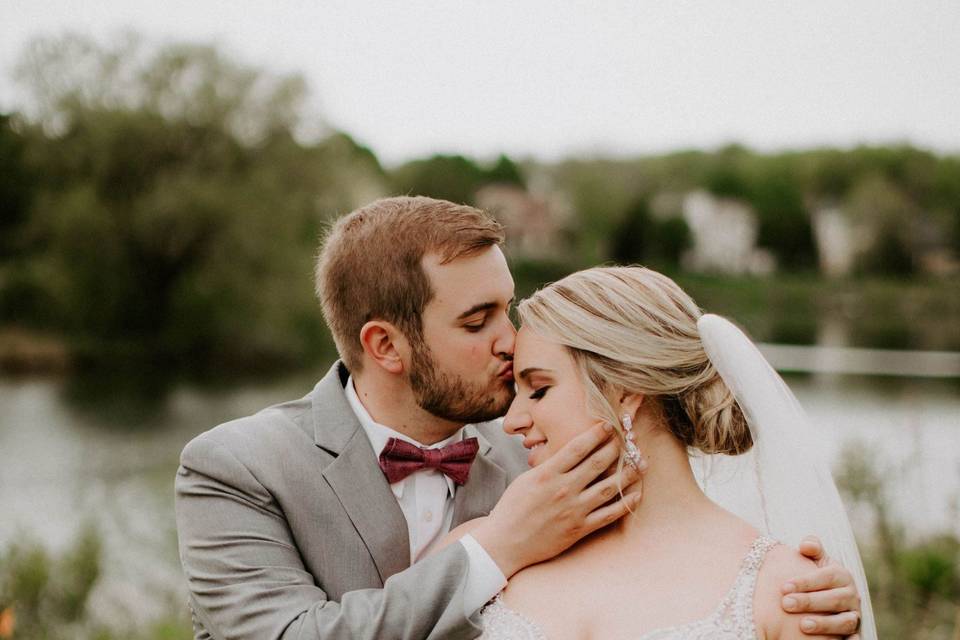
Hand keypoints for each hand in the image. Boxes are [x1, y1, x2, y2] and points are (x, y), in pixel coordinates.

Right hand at [472, 422, 644, 577]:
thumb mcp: (526, 479)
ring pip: (608, 487)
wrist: (506, 543)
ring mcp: (573, 510)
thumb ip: (549, 466)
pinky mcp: (579, 529)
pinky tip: (636, 494)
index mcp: (548, 474)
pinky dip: (625, 504)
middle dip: (616, 449)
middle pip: (597, 463)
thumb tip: (568, 454)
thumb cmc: (512, 508)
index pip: (577, 447)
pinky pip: (608, 515)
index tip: (609, 425)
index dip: (596, 434)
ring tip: (641, 463)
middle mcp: (563, 489)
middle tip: (629, 440)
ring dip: (628, 473)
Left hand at [782, 536, 861, 637]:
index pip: (826, 577)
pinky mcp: (853, 632)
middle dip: (809, 602)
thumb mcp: (815, 560)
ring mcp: (853, 615)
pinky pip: (854, 638)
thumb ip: (812, 548)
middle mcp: (852, 595)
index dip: (806, 582)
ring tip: (802, 626)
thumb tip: (806, 545)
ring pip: (844, 621)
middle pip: (834, 599)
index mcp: (842, 575)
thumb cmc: (815, 574)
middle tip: (786, 604)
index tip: (783, 587)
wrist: (828, 594)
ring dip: (825, 624)